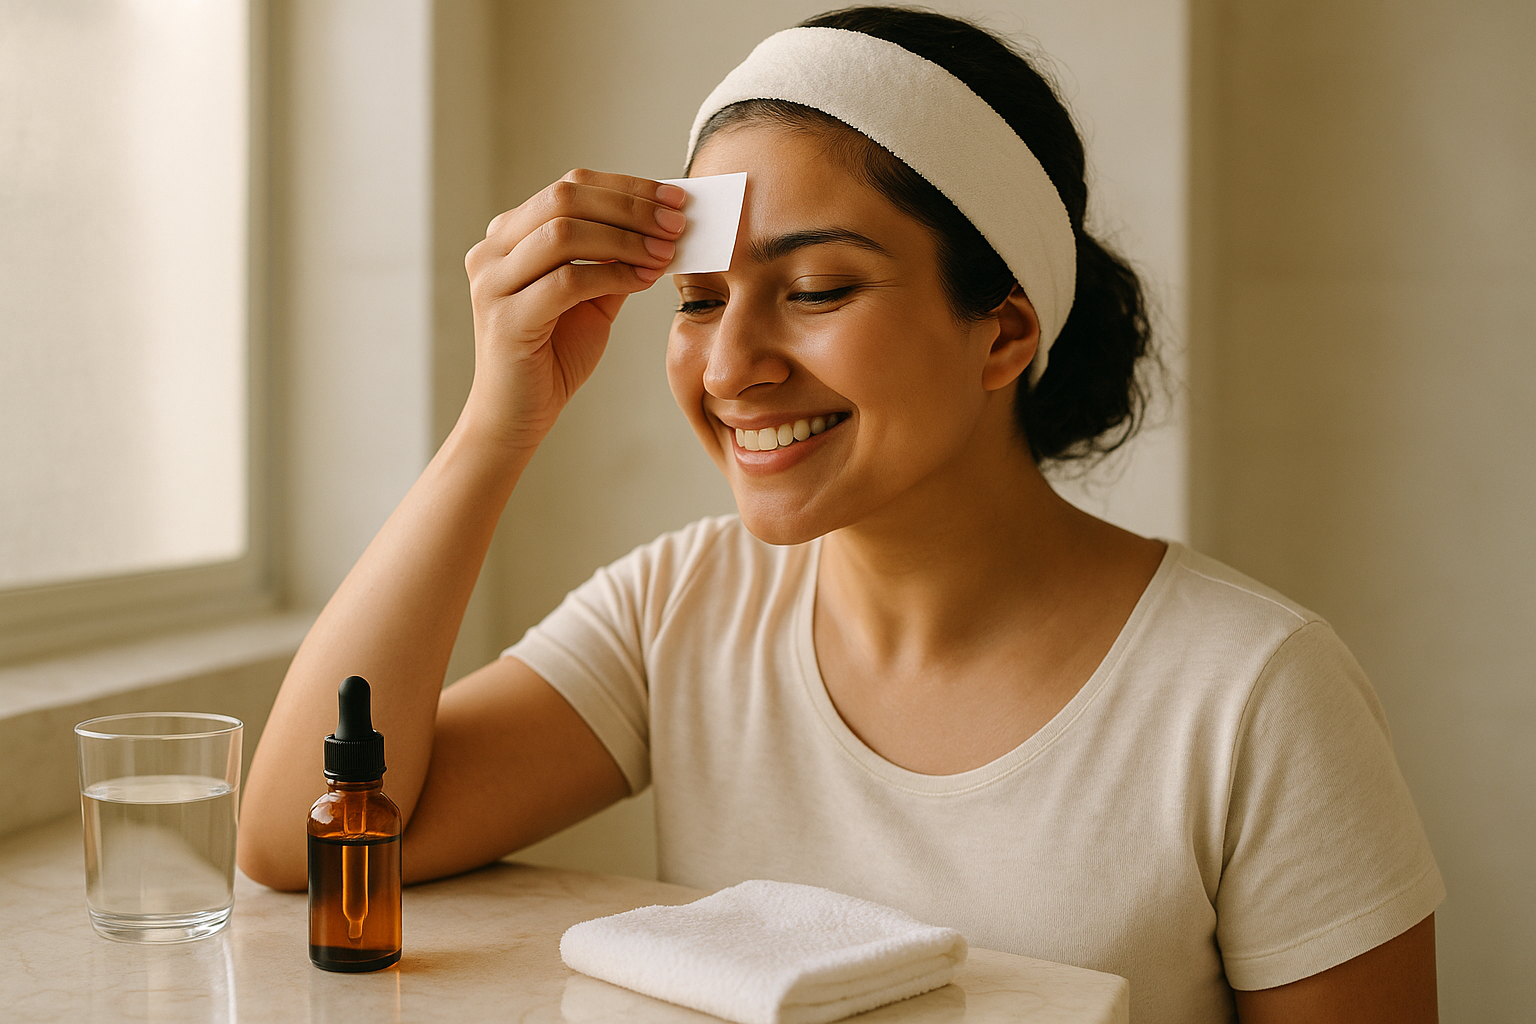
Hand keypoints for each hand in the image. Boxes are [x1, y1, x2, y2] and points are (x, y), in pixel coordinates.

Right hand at [461, 169, 684, 451]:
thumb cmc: (554, 355)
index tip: (675, 198)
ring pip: (564, 233)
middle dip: (630, 206)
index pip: (571, 187)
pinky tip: (644, 279)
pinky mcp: (505, 318)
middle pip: (565, 199)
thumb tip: (665, 227)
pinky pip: (567, 281)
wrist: (518, 415)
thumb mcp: (592, 298)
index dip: (627, 187)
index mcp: (509, 235)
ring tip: (666, 250)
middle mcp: (492, 250)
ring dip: (625, 238)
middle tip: (676, 222)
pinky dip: (613, 274)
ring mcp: (492, 282)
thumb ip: (616, 260)